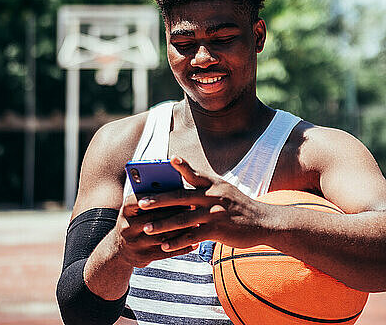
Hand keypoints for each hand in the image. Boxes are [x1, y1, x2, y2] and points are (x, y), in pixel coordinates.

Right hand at [115, 191, 198, 267]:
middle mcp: (127, 226)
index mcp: (126, 209)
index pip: (144, 199)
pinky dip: (181, 247)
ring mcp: (134, 243)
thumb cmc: (135, 221)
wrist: (119, 250)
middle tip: (193, 207)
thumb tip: (176, 185)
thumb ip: (151, 198)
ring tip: (197, 224)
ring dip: (182, 230)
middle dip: (176, 212)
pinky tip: (194, 243)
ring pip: (163, 236)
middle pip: (156, 217)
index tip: (181, 193)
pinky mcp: (142, 257)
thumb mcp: (136, 209)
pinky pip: (166, 253)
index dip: (163, 197)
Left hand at [137, 156, 271, 251]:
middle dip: (159, 200)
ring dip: (162, 225)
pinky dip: (177, 242)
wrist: (264, 222)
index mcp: (214, 184)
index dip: (182, 166)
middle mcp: (213, 196)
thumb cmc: (239, 206)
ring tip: (146, 229)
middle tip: (141, 203)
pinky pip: (192, 237)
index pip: (195, 173)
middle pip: (181, 197)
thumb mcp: (225, 190)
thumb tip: (183, 188)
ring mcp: (215, 213)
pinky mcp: (217, 230)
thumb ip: (205, 188)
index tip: (169, 159)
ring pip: (183, 219)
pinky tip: (164, 247)